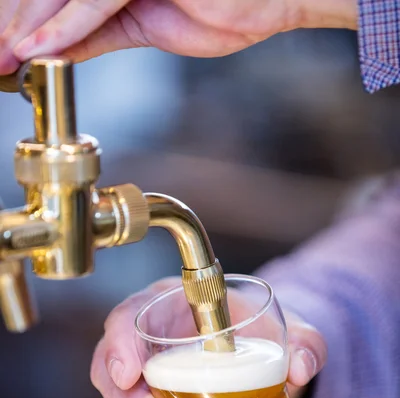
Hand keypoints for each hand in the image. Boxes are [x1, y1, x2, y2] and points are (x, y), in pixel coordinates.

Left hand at [1, 0, 357, 73]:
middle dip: (15, 24)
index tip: (5, 51)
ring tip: (6, 56)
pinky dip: (66, 24)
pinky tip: (38, 48)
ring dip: (28, 25)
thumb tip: (52, 48)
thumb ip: (97, 32)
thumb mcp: (147, 25)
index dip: (24, 21)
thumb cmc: (229, 4)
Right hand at [90, 277, 326, 397]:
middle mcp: (148, 350)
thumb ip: (304, 340)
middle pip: (117, 380)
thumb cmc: (259, 329)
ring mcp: (149, 388)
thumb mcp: (287, 325)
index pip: (126, 319)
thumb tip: (301, 368)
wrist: (260, 352)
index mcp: (166, 309)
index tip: (129, 375)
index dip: (119, 346)